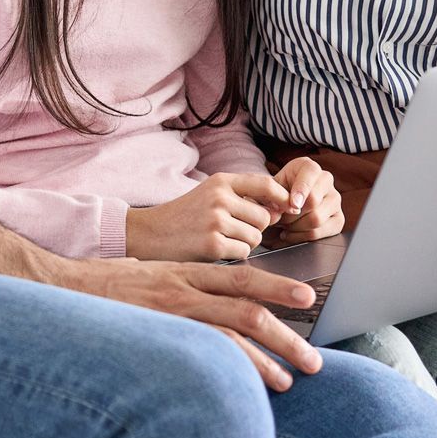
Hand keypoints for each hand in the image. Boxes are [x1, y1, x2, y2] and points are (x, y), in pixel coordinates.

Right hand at [53, 255, 324, 389]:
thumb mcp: (146, 276)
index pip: (239, 277)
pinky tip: (251, 387)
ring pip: (232, 334)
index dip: (275, 286)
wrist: (58, 286)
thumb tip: (207, 307)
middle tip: (313, 356)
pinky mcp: (157, 334)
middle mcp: (182, 289)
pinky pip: (204, 353)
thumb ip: (179, 287)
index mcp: (183, 271)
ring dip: (268, 358)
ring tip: (292, 378)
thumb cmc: (102, 286)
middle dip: (285, 333)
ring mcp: (170, 314)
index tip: (306, 297)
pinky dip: (234, 370)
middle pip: (247, 308)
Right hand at [126, 172, 289, 260]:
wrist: (148, 234)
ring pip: (256, 238)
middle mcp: (220, 198)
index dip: (282, 197)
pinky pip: (243, 253)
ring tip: (220, 240)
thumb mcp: (210, 194)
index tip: (289, 208)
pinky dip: (234, 256)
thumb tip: (282, 209)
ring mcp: (215, 221)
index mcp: (221, 181)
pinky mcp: (212, 245)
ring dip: (244, 244)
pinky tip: (215, 250)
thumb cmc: (184, 216)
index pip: (266, 184)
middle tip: (232, 231)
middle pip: (264, 217)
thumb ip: (243, 197)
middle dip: (255, 228)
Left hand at [269, 157, 343, 242]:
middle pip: (313, 201)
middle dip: (291, 214)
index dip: (301, 190)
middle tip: (280, 218)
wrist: (283, 204)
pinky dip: (301, 237)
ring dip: (295, 226)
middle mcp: (326, 180)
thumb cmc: (277, 193)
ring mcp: (335, 199)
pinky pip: (319, 233)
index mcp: (309, 167)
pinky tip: (292, 232)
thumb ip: (272, 193)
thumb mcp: (271, 187)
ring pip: (316, 219)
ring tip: (285, 224)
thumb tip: (280, 207)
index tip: (293, 204)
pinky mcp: (338, 219)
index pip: (310, 174)